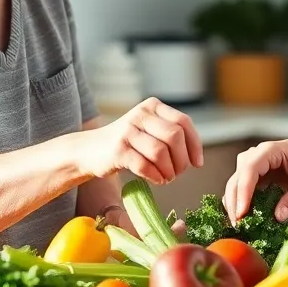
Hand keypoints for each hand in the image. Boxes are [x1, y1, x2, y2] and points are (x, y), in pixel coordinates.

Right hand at [78, 98, 203, 185]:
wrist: (90, 149)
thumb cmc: (127, 142)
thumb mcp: (149, 130)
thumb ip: (170, 135)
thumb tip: (194, 156)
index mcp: (152, 107)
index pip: (183, 122)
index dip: (194, 144)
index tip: (197, 163)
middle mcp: (140, 114)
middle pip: (174, 136)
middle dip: (182, 159)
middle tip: (178, 172)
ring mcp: (127, 131)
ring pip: (160, 152)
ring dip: (169, 170)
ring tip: (167, 177)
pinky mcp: (117, 150)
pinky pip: (144, 165)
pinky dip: (155, 176)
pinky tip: (157, 179)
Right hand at [223, 135, 287, 223]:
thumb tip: (279, 217)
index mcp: (269, 151)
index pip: (249, 170)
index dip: (243, 192)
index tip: (242, 213)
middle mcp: (256, 155)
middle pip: (237, 178)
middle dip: (234, 203)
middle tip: (238, 226)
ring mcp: (253, 164)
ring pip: (235, 184)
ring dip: (234, 204)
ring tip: (240, 225)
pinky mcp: (255, 174)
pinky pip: (243, 188)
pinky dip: (241, 202)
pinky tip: (245, 218)